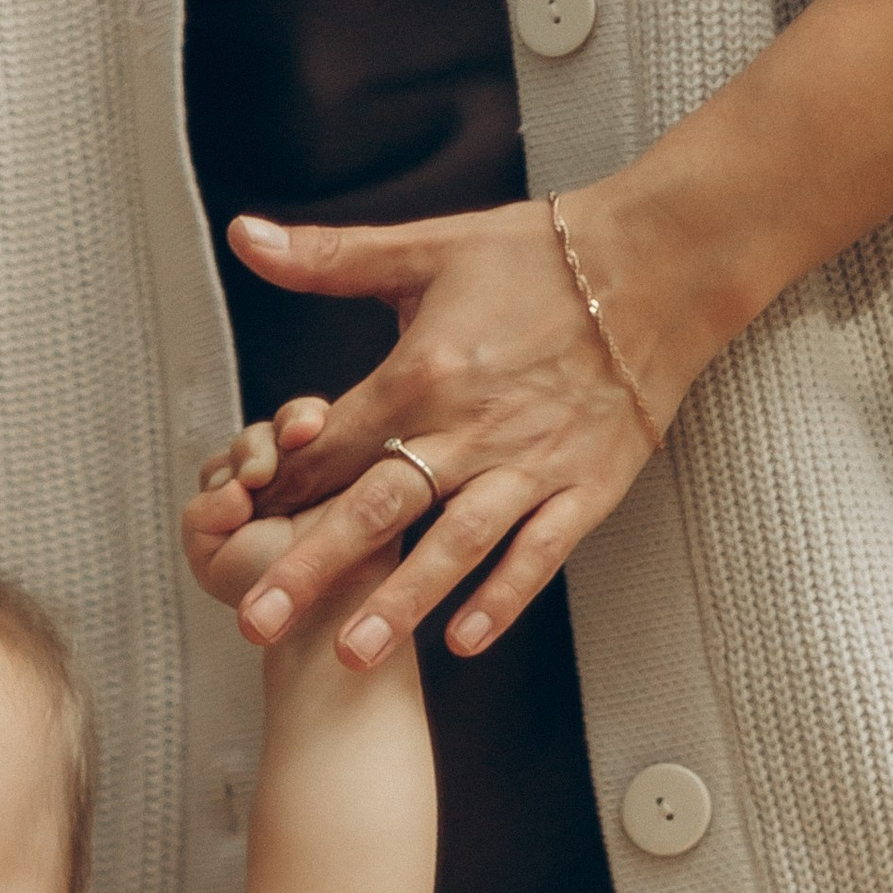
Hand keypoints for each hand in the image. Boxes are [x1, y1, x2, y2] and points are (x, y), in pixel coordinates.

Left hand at [204, 194, 703, 668]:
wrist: (659, 263)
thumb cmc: (537, 257)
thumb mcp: (426, 248)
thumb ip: (328, 256)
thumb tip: (243, 235)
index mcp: (422, 372)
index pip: (332, 446)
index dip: (279, 489)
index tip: (232, 531)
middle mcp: (470, 427)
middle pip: (377, 507)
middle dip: (312, 568)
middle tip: (256, 625)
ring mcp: (530, 464)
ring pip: (453, 545)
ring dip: (400, 602)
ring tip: (348, 657)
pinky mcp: (585, 488)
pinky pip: (539, 553)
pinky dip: (503, 597)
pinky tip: (461, 642)